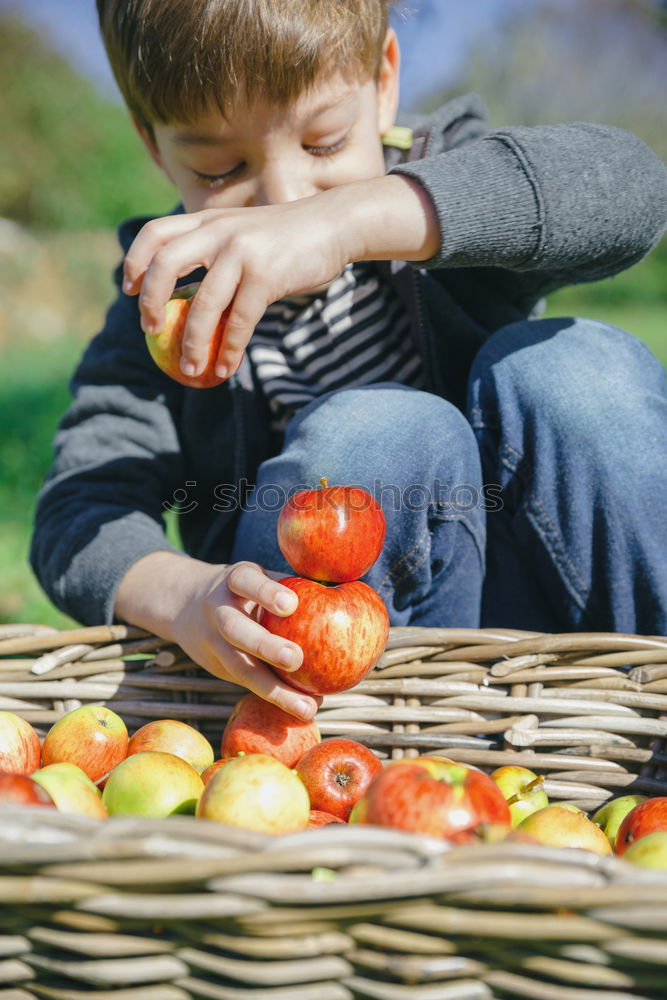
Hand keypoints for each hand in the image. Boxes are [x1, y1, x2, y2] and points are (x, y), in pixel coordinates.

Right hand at [115, 553, 318, 719]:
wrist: (185, 605)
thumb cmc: (246, 588)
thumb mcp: (260, 576)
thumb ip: (295, 582)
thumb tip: (355, 586)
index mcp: (234, 581)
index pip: (246, 581)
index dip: (266, 593)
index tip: (291, 604)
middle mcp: (218, 611)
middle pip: (236, 630)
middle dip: (265, 646)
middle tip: (296, 658)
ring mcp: (214, 643)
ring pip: (240, 669)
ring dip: (274, 690)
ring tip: (307, 707)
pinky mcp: (219, 669)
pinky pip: (248, 685)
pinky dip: (276, 698)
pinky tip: (305, 710)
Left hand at [123, 195, 352, 380]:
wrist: (332, 225)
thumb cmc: (286, 238)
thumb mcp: (243, 235)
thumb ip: (215, 254)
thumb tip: (189, 296)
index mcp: (207, 221)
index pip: (155, 234)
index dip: (135, 262)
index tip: (127, 290)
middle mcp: (218, 232)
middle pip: (166, 264)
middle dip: (151, 302)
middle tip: (151, 331)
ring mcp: (241, 252)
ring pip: (204, 304)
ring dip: (193, 343)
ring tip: (191, 369)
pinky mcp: (265, 276)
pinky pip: (240, 321)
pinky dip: (230, 349)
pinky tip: (225, 367)